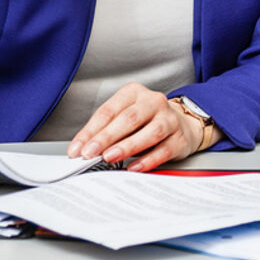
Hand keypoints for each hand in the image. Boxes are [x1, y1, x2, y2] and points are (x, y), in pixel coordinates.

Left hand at [68, 83, 206, 171]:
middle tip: (90, 153)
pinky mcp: (180, 138)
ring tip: (110, 157)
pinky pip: (164, 150)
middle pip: (129, 119)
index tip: (77, 148)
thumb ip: (106, 130)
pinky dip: (147, 160)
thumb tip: (83, 149)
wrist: (182, 124)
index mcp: (134, 93)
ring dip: (127, 146)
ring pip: (150, 132)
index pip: (109, 111)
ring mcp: (170, 119)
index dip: (91, 130)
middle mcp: (154, 102)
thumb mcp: (124, 117)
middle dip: (106, 137)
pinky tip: (133, 167)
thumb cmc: (146, 121)